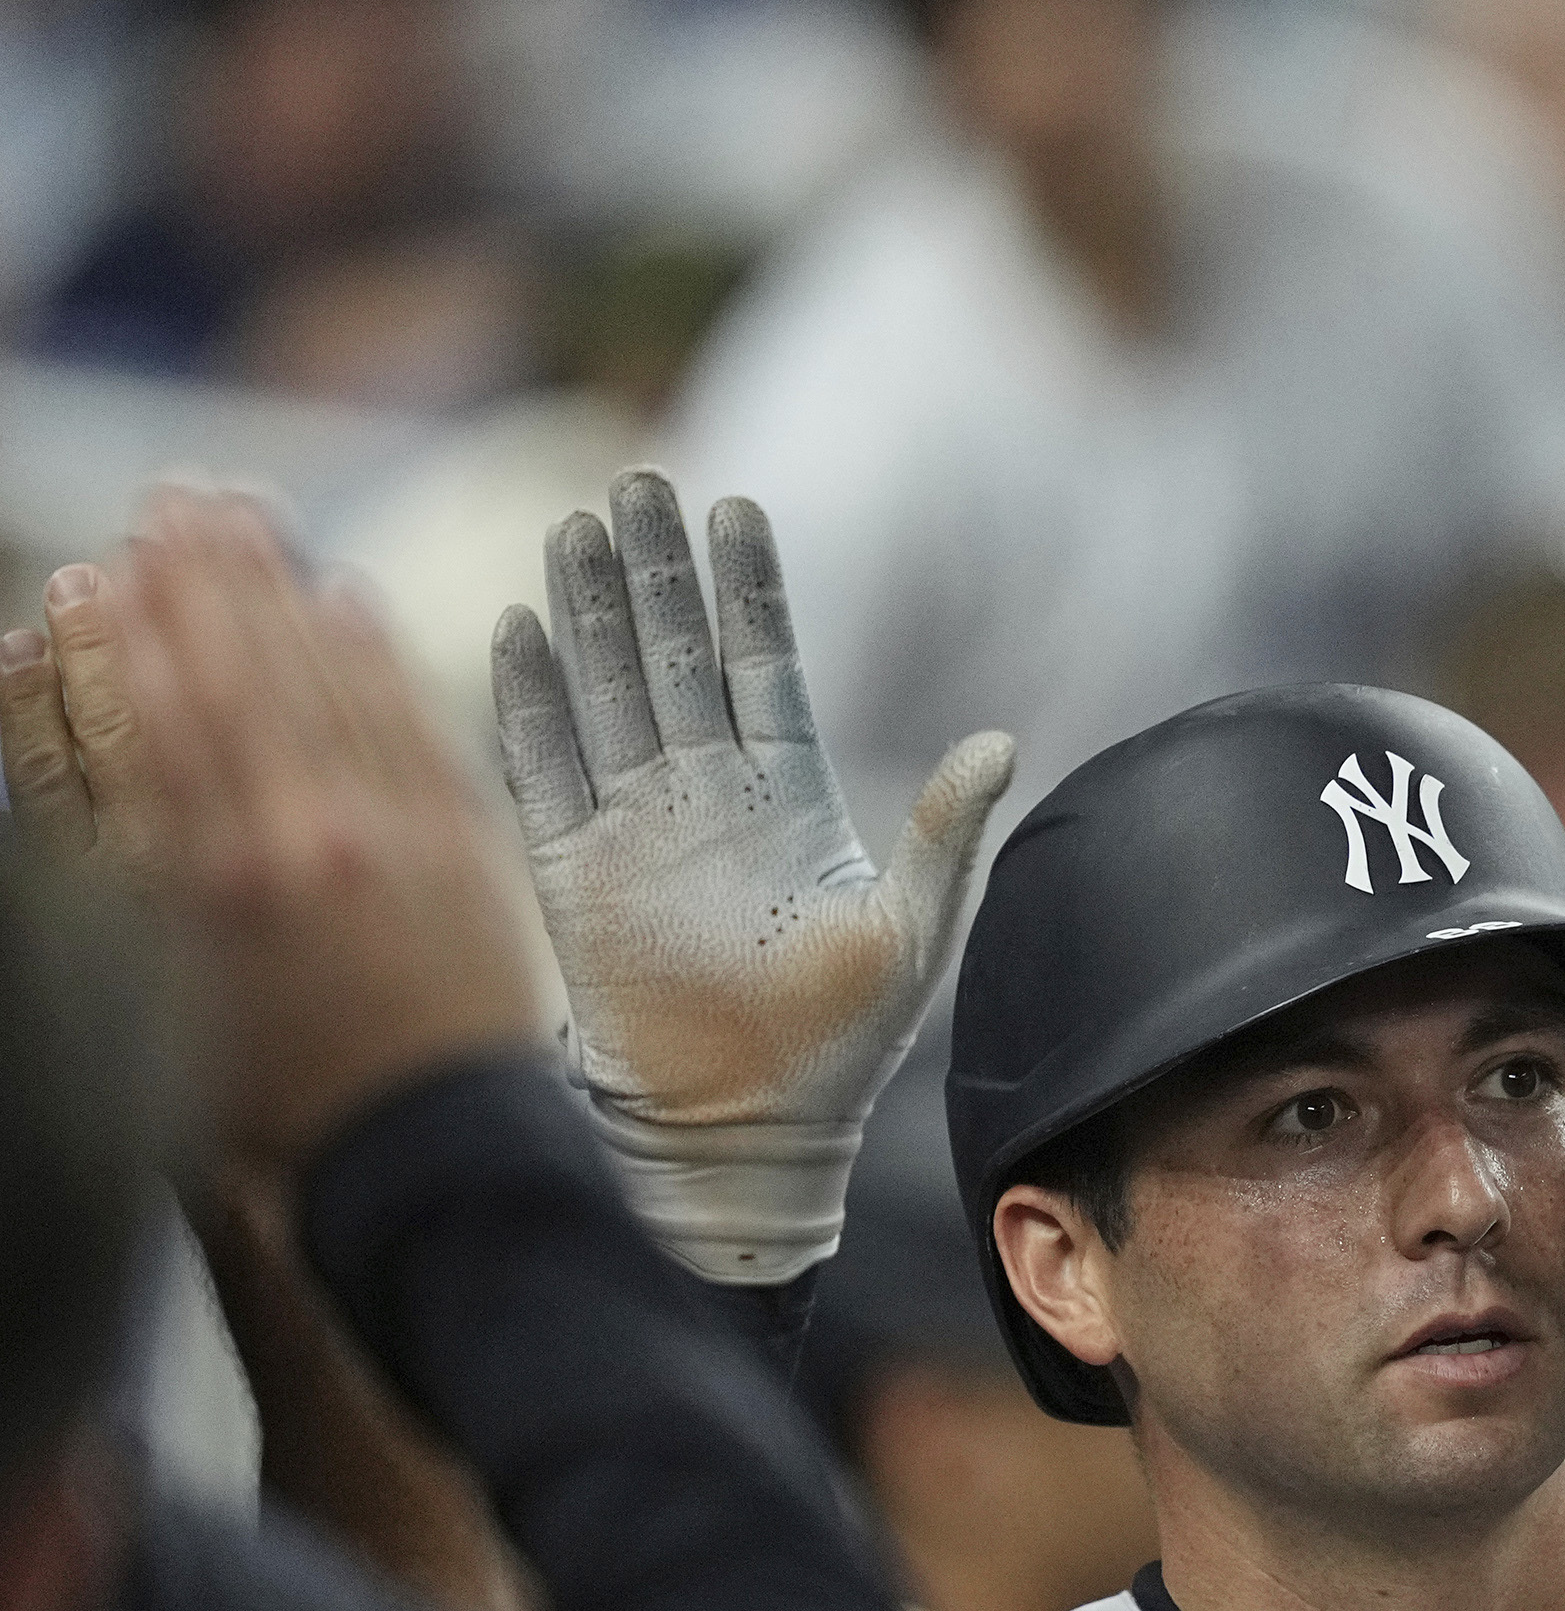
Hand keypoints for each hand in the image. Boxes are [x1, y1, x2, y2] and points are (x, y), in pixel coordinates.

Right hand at [9, 491, 539, 1171]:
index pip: (162, 723)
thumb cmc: (282, 1112)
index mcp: (213, 886)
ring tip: (243, 514)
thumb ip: (149, 886)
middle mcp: (302, 844)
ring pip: (327, 686)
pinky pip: (415, 730)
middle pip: (242, 680)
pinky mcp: (466, 853)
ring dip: (282, 591)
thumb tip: (126, 795)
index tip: (110, 563)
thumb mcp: (172, 1006)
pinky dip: (377, 659)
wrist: (430, 1161)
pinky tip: (346, 599)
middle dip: (204, 579)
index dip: (138, 634)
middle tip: (173, 496)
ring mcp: (394, 840)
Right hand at [494, 469, 1009, 1280]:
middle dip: (656, 570)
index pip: (760, 664)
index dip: (747, 589)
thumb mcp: (912, 930)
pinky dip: (527, 700)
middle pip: (671, 655)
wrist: (750, 1129)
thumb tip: (1002, 741)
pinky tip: (517, 627)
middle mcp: (704, 793)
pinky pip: (540, 766)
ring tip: (578, 522)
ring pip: (603, 689)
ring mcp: (633, 824)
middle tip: (641, 480)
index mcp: (787, 795)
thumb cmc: (841, 1043)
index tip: (738, 507)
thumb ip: (944, 831)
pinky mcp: (573, 869)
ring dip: (589, 609)